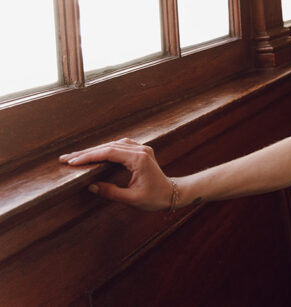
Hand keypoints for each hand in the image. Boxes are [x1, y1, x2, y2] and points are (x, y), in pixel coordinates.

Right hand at [60, 137, 174, 210]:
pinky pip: (120, 146)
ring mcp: (142, 148)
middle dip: (86, 152)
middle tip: (65, 158)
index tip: (72, 162)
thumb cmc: (154, 198)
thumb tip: (90, 186)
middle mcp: (141, 150)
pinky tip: (94, 153)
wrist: (172, 193)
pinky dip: (105, 149)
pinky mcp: (141, 151)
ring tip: (75, 156)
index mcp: (139, 159)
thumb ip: (111, 192)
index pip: (109, 153)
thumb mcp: (132, 199)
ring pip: (113, 144)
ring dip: (94, 149)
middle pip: (109, 146)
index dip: (89, 156)